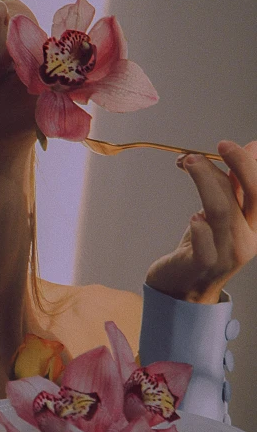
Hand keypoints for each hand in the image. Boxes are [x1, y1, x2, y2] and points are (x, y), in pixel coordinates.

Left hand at [146, 139, 256, 302]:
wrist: (182, 287)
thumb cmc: (201, 246)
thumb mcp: (222, 213)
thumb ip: (234, 185)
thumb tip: (252, 147)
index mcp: (255, 223)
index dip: (247, 163)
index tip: (225, 144)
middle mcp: (247, 238)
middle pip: (251, 196)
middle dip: (234, 166)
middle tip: (204, 149)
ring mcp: (226, 253)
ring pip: (222, 212)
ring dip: (205, 182)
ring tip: (186, 162)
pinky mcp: (203, 265)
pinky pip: (205, 244)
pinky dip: (200, 228)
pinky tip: (194, 217)